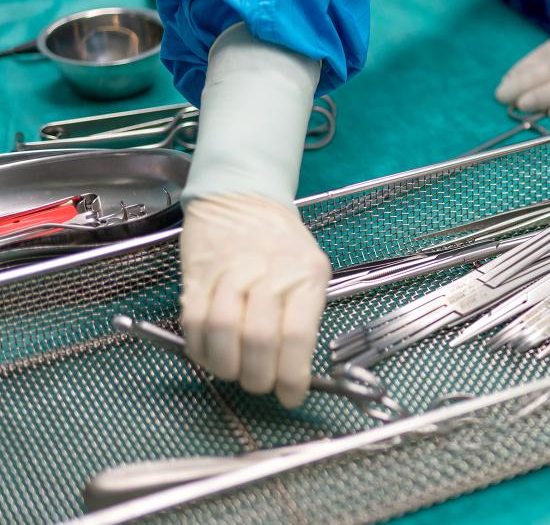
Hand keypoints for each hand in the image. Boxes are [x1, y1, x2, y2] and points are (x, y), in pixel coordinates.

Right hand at [179, 194, 330, 407]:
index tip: (290, 396)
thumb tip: (294, 371)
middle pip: (258, 340)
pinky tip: (211, 354)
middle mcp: (270, 273)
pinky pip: (194, 323)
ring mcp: (230, 273)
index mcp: (306, 275)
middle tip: (261, 385)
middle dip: (259, 378)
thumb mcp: (310, 271)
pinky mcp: (197, 277)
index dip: (292, 376)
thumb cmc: (281, 243)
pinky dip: (201, 349)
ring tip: (235, 372)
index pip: (297, 336)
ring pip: (222, 334)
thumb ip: (303, 316)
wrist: (242, 198)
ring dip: (226, 367)